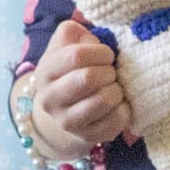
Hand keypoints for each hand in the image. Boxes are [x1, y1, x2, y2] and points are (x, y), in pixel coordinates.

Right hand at [32, 20, 131, 152]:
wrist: (65, 110)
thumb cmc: (71, 70)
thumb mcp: (65, 46)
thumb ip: (72, 33)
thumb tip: (86, 36)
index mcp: (45, 72)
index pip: (75, 55)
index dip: (99, 52)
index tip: (106, 55)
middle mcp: (50, 99)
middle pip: (89, 78)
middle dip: (108, 71)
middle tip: (111, 72)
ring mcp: (67, 122)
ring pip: (104, 100)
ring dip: (117, 89)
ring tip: (114, 87)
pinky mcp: (87, 137)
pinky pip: (116, 120)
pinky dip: (124, 108)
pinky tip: (118, 104)